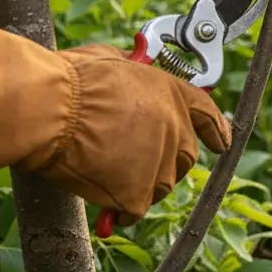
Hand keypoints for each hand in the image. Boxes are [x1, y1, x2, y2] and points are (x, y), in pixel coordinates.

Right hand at [0, 12, 231, 225]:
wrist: (50, 109)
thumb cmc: (70, 82)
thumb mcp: (110, 61)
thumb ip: (130, 73)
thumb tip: (126, 71)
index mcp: (171, 93)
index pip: (207, 114)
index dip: (215, 130)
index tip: (222, 142)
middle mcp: (175, 128)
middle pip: (185, 157)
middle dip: (164, 163)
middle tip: (132, 164)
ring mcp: (160, 162)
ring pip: (160, 186)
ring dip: (139, 186)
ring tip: (106, 176)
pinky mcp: (138, 192)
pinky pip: (134, 209)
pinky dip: (119, 210)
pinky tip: (104, 205)